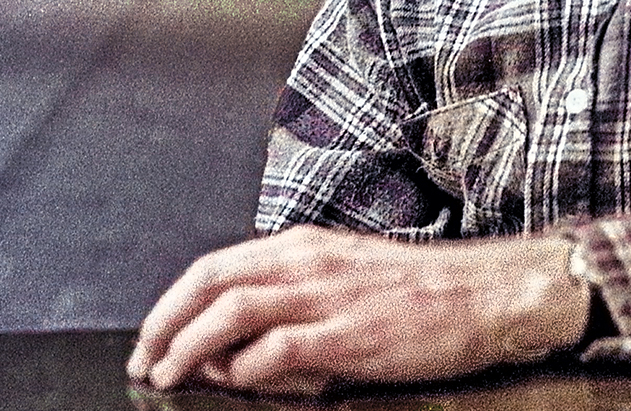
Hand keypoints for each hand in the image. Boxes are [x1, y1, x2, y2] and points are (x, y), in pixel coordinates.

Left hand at [125, 226, 591, 394]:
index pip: (215, 266)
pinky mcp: (348, 334)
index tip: (152, 336)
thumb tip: (237, 344)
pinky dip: (244, 369)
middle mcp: (307, 262)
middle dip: (163, 324)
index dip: (173, 303)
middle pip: (209, 282)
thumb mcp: (349, 279)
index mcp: (305, 247)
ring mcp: (327, 296)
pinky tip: (235, 384)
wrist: (487, 294)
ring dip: (187, 346)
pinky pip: (275, 350)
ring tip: (167, 376)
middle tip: (143, 361)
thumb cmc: (425, 292)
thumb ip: (295, 301)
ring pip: (230, 312)